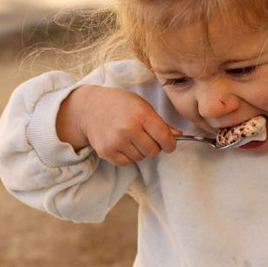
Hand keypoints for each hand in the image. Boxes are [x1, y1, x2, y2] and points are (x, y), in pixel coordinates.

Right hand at [56, 85, 178, 165]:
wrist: (89, 107)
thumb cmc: (120, 104)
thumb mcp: (142, 106)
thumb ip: (160, 123)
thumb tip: (178, 136)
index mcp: (141, 115)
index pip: (165, 138)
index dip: (170, 144)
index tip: (169, 143)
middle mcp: (128, 129)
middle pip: (154, 151)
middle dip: (154, 146)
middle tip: (145, 137)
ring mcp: (116, 142)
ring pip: (141, 158)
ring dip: (139, 150)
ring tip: (130, 137)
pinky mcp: (106, 152)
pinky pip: (127, 162)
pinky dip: (127, 156)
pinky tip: (121, 142)